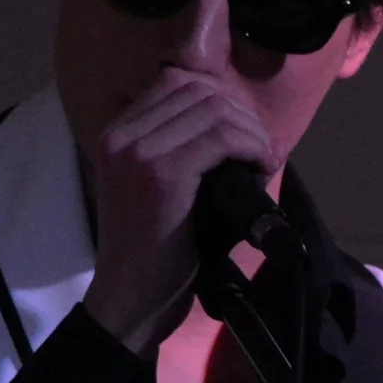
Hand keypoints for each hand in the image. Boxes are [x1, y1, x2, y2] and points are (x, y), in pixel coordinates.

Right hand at [80, 69, 276, 352]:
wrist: (132, 299)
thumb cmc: (157, 253)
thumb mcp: (166, 191)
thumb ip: (189, 153)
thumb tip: (247, 128)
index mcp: (117, 133)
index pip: (177, 84)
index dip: (222, 103)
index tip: (246, 136)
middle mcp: (121, 134)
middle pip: (199, 91)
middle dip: (242, 116)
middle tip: (264, 150)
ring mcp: (137, 151)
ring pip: (214, 109)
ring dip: (252, 131)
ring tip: (265, 160)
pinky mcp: (161, 174)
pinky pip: (221, 138)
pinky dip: (251, 147)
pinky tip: (262, 167)